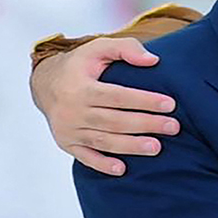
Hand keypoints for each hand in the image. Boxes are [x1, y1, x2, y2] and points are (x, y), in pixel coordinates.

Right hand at [30, 37, 178, 174]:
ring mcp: (68, 129)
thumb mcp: (98, 47)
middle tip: (173, 127)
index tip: (170, 104)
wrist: (44, 84)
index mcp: (81, 87)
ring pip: (103, 140)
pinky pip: (85, 157)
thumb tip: (153, 60)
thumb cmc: (78, 65)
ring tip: (156, 147)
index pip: (118, 96)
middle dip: (146, 124)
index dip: (145, 100)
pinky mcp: (66, 143)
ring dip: (131, 146)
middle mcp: (72, 110)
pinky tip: (122, 169)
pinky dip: (102, 165)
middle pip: (114, 121)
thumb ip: (126, 48)